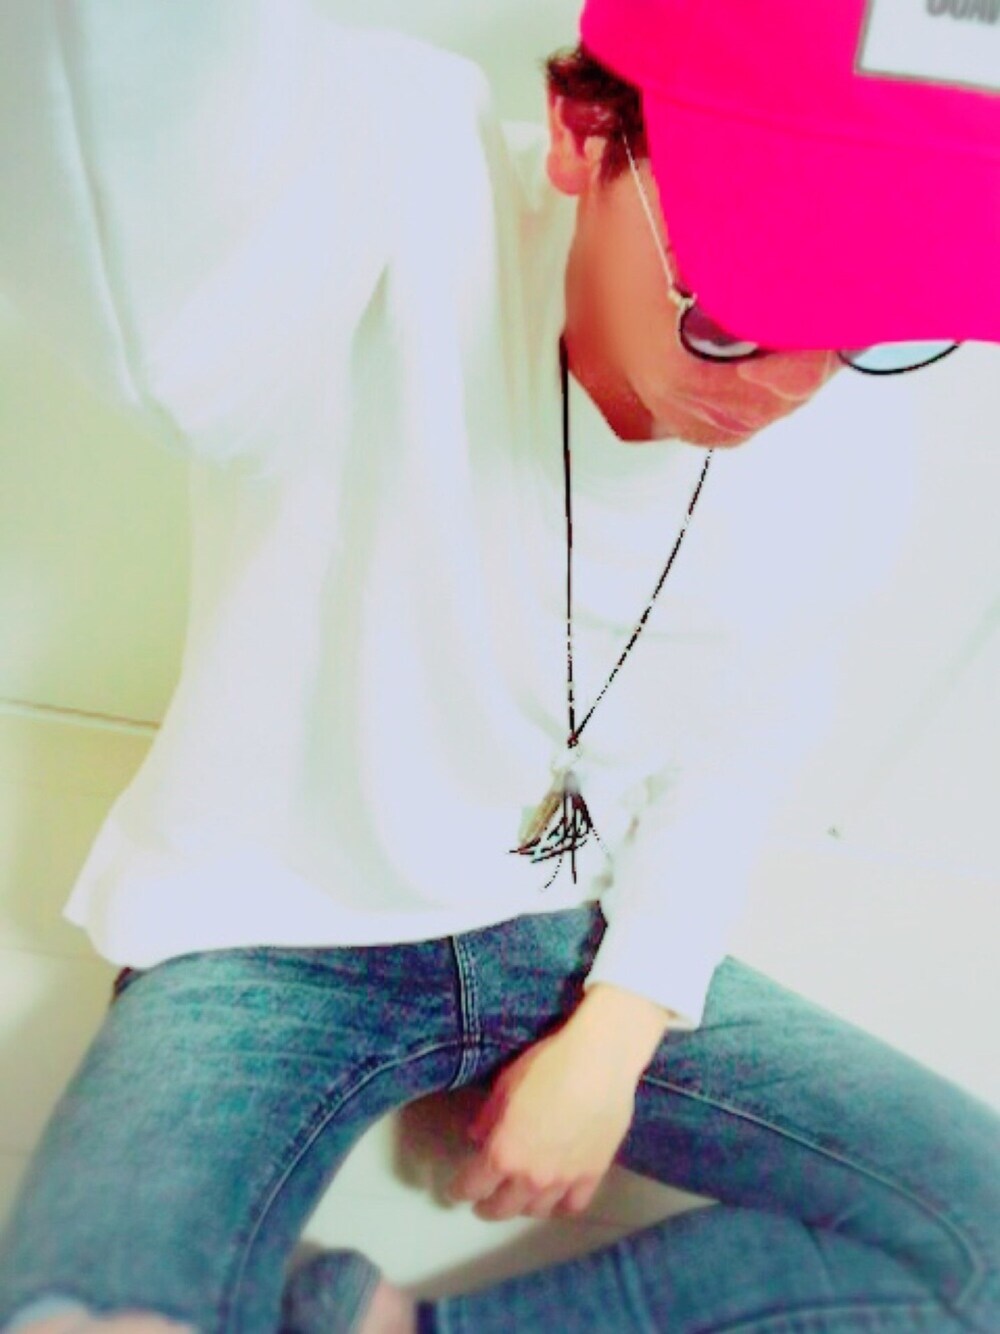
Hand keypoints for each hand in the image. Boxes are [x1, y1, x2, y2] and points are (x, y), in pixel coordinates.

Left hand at [445, 1021, 636, 1220]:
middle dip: (488, 1206)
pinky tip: (556, 1196)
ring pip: (538, 1210)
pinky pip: (573, 1205)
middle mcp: (532, 1177)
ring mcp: (565, 1180)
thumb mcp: (506, 1085)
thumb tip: (477, 1137)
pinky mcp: (594, 1175)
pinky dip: (560, 1205)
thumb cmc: (548, 1066)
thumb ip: (488, 1117)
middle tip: (483, 1201)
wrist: (600, 1063)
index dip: (461, 1190)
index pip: (473, 1187)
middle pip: (503, 1209)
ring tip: (519, 1196)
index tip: (457, 1190)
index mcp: (504, 1154)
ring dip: (523, 1206)